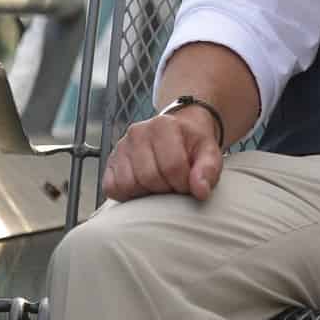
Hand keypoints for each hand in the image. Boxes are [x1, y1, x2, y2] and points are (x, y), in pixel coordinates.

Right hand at [103, 105, 224, 201]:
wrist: (179, 132)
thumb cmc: (193, 144)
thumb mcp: (209, 152)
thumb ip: (209, 169)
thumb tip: (200, 191)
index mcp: (163, 125)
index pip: (172, 166)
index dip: (183, 184)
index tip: (189, 184)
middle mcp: (137, 132)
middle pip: (149, 177)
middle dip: (166, 188)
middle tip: (174, 184)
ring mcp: (121, 146)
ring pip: (129, 184)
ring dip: (147, 192)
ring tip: (160, 184)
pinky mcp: (110, 161)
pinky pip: (112, 188)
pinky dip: (127, 194)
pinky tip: (143, 187)